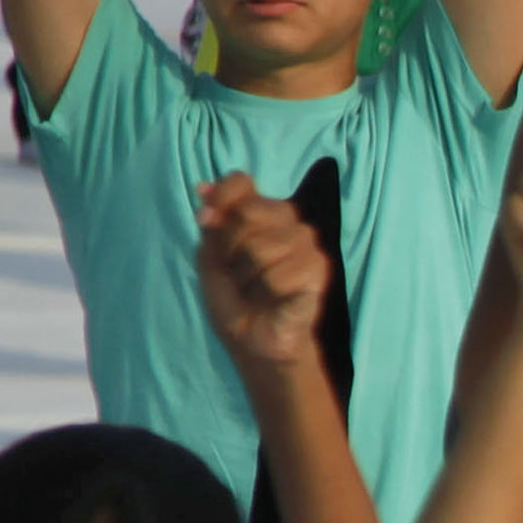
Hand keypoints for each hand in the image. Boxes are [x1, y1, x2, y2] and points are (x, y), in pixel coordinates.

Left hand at [192, 170, 328, 372]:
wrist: (253, 340)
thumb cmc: (234, 300)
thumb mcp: (211, 258)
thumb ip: (212, 223)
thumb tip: (203, 188)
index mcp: (261, 214)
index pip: (241, 182)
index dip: (221, 196)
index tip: (205, 220)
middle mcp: (288, 222)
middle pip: (247, 212)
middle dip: (230, 248)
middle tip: (236, 272)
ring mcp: (307, 244)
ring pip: (261, 247)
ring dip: (247, 277)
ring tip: (255, 290)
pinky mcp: (319, 270)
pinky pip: (278, 275)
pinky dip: (266, 293)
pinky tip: (274, 300)